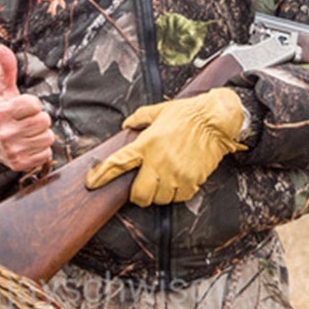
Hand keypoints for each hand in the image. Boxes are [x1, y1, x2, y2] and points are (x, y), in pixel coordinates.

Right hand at [0, 44, 53, 171]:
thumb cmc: (0, 112)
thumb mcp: (2, 91)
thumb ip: (6, 68)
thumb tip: (0, 47)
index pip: (34, 104)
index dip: (32, 104)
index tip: (23, 107)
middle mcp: (4, 133)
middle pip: (44, 121)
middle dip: (39, 119)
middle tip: (27, 121)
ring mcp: (11, 151)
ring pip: (47, 137)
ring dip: (41, 134)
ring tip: (28, 133)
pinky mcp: (19, 165)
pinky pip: (46, 154)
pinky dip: (41, 150)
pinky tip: (28, 146)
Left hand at [85, 88, 245, 206]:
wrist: (216, 120)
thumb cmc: (188, 114)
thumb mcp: (160, 110)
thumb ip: (140, 118)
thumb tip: (127, 124)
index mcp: (147, 144)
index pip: (118, 163)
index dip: (102, 175)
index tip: (91, 183)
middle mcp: (159, 162)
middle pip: (139, 194)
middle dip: (138, 194)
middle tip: (142, 186)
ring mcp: (176, 174)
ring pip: (159, 199)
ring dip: (158, 193)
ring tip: (163, 180)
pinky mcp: (192, 181)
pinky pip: (178, 198)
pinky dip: (176, 193)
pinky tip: (178, 181)